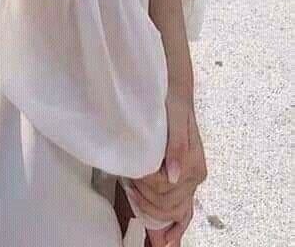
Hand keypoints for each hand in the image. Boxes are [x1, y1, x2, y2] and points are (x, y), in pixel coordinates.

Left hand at [128, 93, 206, 246]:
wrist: (176, 91)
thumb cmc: (172, 100)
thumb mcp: (174, 115)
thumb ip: (176, 145)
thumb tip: (173, 175)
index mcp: (193, 164)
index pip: (163, 190)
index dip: (144, 185)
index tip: (130, 175)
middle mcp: (194, 176)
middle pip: (166, 204)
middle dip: (145, 198)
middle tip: (129, 181)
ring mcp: (191, 180)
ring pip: (171, 211)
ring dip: (151, 208)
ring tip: (134, 191)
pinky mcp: (186, 180)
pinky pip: (184, 211)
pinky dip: (176, 228)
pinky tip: (167, 241)